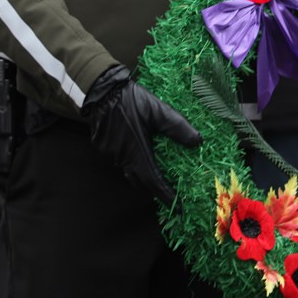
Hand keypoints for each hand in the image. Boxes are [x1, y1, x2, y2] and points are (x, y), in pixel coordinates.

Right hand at [82, 65, 200, 201]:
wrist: (100, 90)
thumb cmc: (130, 100)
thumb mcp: (158, 110)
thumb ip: (177, 127)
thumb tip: (197, 141)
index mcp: (137, 152)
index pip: (154, 182)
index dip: (167, 195)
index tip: (179, 207)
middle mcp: (122, 157)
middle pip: (140, 181)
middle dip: (154, 188)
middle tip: (168, 190)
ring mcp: (110, 153)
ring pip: (128, 171)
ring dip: (141, 174)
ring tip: (155, 172)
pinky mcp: (102, 146)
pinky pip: (118, 160)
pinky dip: (130, 160)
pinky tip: (136, 151)